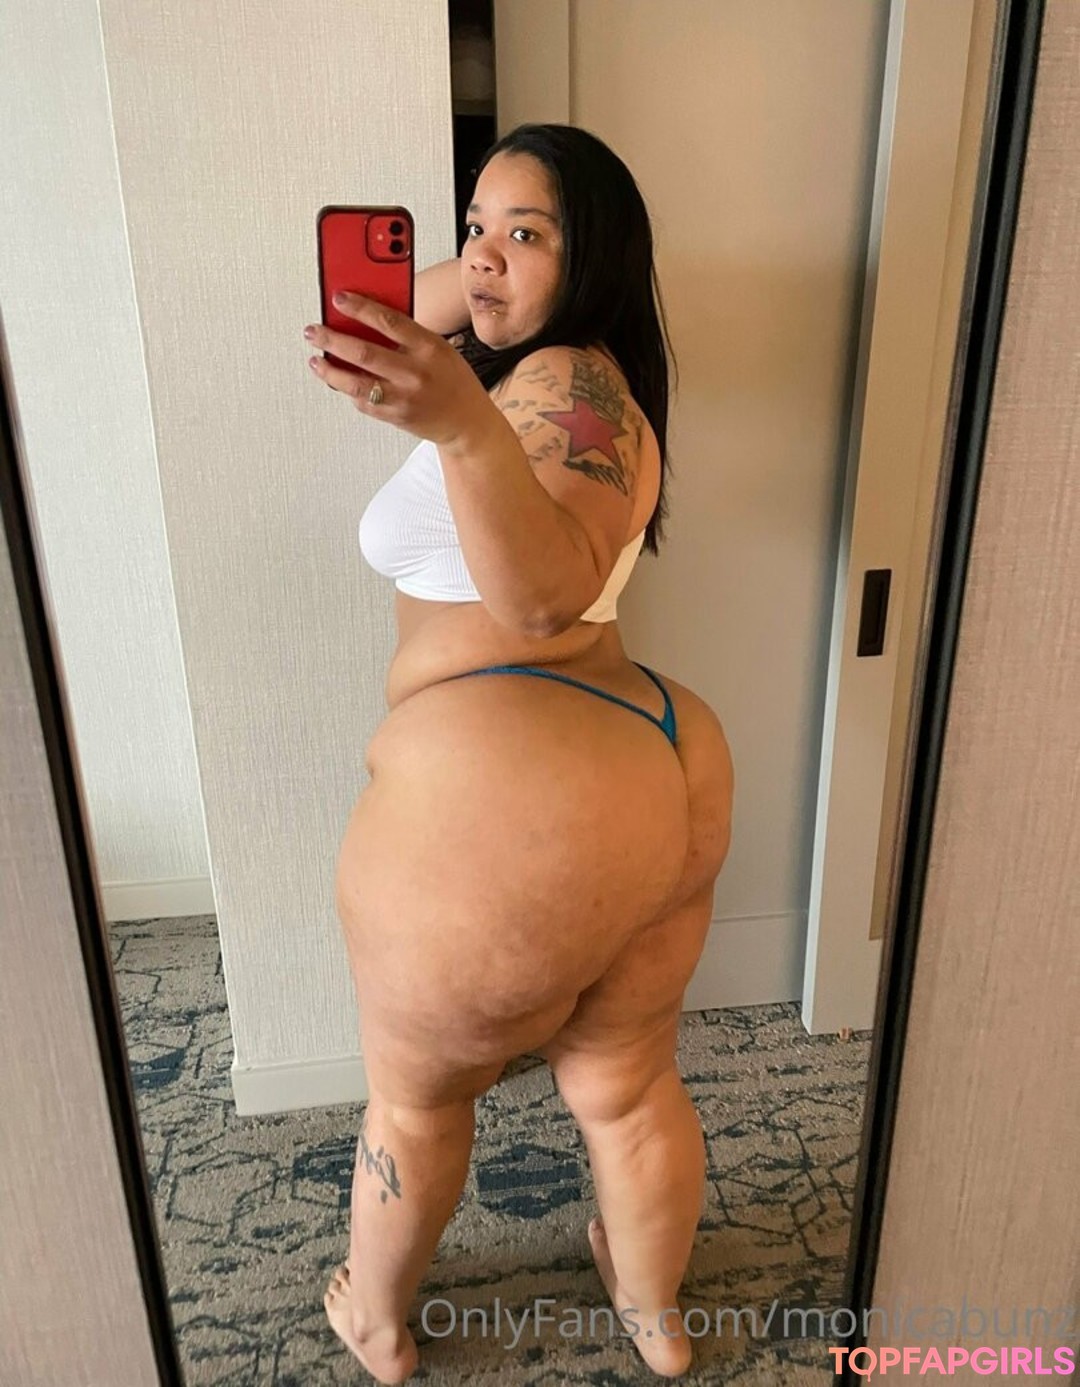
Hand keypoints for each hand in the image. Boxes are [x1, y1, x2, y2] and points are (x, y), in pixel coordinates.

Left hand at [304, 293, 493, 448]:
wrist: (468, 423)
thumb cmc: (453, 381)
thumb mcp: (440, 349)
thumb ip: (409, 336)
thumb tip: (368, 319)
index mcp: (429, 347)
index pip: (389, 321)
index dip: (360, 307)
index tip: (339, 298)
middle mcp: (416, 373)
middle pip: (364, 352)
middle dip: (332, 339)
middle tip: (314, 331)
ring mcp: (404, 397)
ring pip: (356, 383)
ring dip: (330, 370)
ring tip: (316, 359)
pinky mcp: (396, 417)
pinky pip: (362, 402)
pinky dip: (347, 390)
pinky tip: (338, 380)